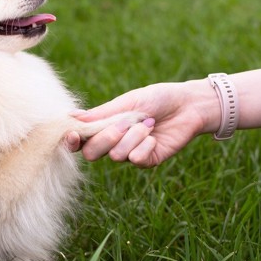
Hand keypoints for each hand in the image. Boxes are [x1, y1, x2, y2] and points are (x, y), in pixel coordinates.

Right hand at [66, 81, 219, 166]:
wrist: (188, 105)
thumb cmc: (156, 99)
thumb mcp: (126, 102)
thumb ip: (101, 114)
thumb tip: (72, 117)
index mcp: (104, 126)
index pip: (80, 140)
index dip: (72, 141)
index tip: (73, 135)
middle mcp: (114, 142)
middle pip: (91, 152)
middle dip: (106, 137)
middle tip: (123, 124)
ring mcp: (129, 153)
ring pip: (115, 155)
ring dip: (132, 136)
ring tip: (148, 124)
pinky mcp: (147, 161)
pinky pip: (135, 159)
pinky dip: (145, 145)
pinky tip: (155, 136)